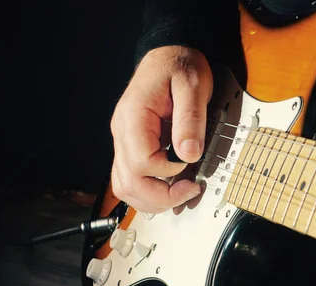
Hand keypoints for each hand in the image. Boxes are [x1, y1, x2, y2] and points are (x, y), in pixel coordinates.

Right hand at [110, 46, 212, 213]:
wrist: (169, 55)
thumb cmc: (180, 66)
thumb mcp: (193, 85)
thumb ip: (190, 119)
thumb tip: (188, 154)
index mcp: (133, 116)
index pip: (142, 161)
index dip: (169, 171)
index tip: (191, 164)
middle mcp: (122, 131)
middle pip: (128, 182)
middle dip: (161, 196)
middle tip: (189, 192)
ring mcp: (123, 141)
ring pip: (124, 186)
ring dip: (152, 200)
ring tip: (180, 194)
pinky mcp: (131, 147)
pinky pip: (130, 178)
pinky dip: (148, 191)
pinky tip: (169, 188)